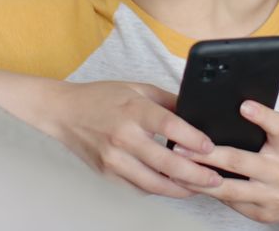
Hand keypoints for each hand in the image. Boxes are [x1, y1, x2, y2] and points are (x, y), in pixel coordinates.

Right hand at [43, 80, 223, 197]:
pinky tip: (172, 187)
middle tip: (215, 179)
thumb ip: (168, 101)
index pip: (169, 125)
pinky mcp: (107, 173)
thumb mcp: (138, 89)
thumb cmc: (102, 98)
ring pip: (153, 182)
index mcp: (133, 110)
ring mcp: (114, 158)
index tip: (211, 148)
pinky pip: (138, 187)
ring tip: (198, 188)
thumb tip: (196, 112)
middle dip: (195, 174)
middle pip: (166, 162)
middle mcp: (123, 136)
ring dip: (179, 189)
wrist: (64, 112)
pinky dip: (158, 189)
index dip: (193, 139)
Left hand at [172, 100, 278, 227]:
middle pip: (239, 161)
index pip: (277, 127)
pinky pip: (231, 202)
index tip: (244, 105)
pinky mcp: (261, 213)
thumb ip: (268, 125)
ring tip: (177, 169)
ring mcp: (270, 196)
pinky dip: (210, 192)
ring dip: (200, 179)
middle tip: (181, 146)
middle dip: (206, 154)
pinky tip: (192, 184)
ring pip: (229, 189)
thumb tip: (234, 108)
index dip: (261, 115)